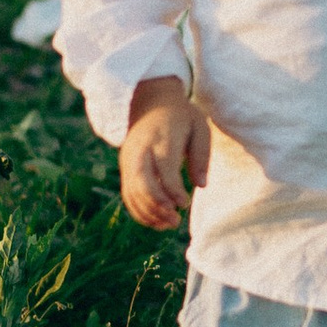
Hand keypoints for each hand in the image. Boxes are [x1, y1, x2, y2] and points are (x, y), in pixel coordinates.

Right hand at [121, 76, 211, 227]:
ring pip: (132, 192)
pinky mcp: (125, 168)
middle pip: (142, 182)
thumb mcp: (199, 127)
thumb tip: (201, 185)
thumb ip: (202, 155)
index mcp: (161, 138)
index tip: (185, 202)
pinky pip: (128, 194)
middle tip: (176, 220)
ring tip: (169, 224)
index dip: (173, 190)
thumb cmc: (181, 117)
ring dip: (149, 213)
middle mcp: (141, 150)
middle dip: (157, 206)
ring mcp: (129, 160)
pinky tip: (156, 221)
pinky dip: (139, 211)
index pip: (164, 168)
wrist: (150, 102)